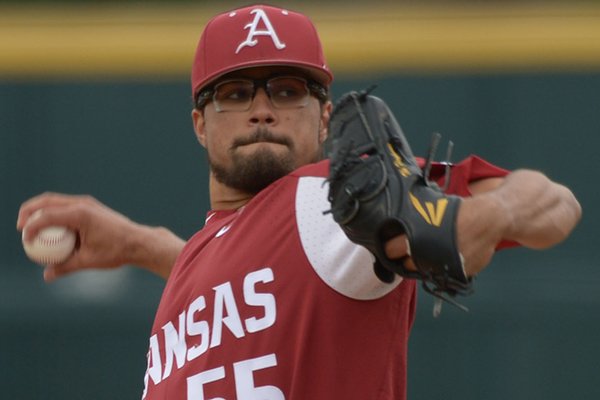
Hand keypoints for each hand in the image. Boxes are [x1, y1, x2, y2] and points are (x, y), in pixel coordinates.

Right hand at [17, 193, 182, 280]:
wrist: (138, 242)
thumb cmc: (116, 251)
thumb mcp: (89, 261)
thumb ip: (66, 267)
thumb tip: (46, 276)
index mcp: (81, 214)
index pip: (47, 216)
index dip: (31, 227)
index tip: (25, 240)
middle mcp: (83, 204)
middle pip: (47, 201)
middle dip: (29, 211)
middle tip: (20, 227)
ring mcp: (87, 203)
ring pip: (55, 200)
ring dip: (40, 210)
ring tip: (30, 226)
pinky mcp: (90, 206)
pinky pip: (66, 206)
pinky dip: (53, 213)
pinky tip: (49, 228)